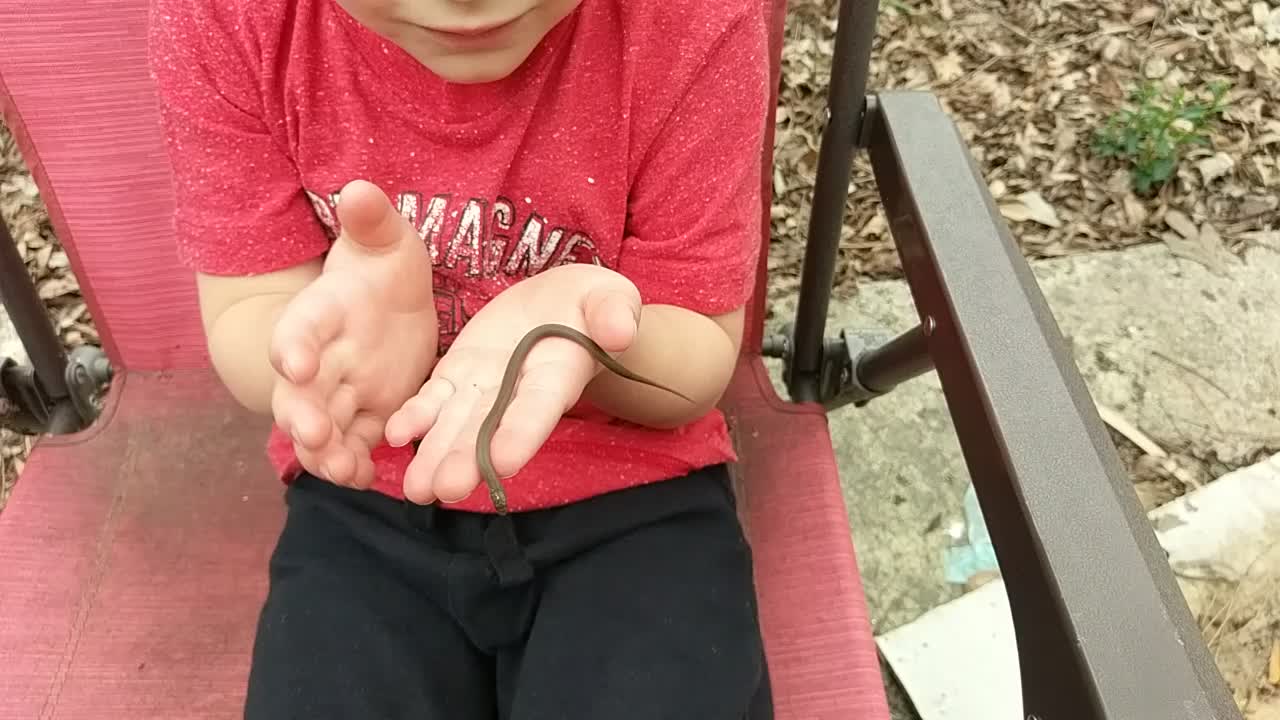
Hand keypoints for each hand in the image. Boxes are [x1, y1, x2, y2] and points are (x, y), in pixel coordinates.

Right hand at [269, 179, 437, 488]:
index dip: (292, 344)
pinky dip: (352, 463)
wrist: (394, 305)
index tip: (290, 361)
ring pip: (321, 425)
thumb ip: (372, 219)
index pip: (299, 326)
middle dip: (300, 412)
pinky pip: (353, 444)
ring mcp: (341, 390)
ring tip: (338, 468)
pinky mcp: (367, 415)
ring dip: (324, 450)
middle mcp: (322, 357)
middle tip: (311, 434)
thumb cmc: (383, 268)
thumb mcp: (386, 239)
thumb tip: (359, 187)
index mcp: (322, 312)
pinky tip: (362, 478)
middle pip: (299, 390)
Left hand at [384, 263, 640, 504]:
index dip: (523, 434)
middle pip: (490, 430)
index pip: (539, 409)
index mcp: (558, 375)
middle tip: (444, 492)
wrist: (563, 304)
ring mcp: (486, 387)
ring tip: (415, 490)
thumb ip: (615, 313)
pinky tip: (393, 436)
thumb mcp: (610, 298)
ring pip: (456, 424)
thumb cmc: (594, 303)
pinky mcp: (459, 374)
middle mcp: (518, 392)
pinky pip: (434, 398)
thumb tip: (621, 331)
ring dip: (434, 455)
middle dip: (467, 460)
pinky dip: (415, 417)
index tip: (504, 463)